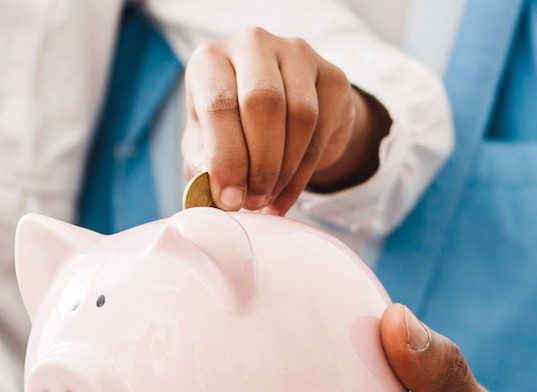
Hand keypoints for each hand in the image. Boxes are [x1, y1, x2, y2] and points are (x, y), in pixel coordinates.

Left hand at [182, 28, 390, 214]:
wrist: (281, 112)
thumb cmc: (231, 127)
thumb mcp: (205, 144)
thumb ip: (203, 163)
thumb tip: (213, 191)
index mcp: (211, 60)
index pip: (219, 103)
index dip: (226, 157)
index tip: (229, 198)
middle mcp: (253, 45)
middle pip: (263, 102)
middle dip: (259, 163)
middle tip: (253, 200)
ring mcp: (297, 54)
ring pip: (301, 116)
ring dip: (284, 170)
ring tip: (267, 198)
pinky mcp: (332, 75)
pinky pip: (323, 128)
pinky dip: (304, 171)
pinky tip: (287, 192)